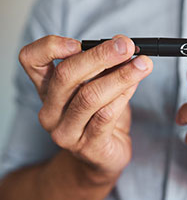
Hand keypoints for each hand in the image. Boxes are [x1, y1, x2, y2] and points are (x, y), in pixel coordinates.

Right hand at [19, 35, 152, 179]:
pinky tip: (135, 85)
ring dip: (120, 76)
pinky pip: (106, 116)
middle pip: (67, 75)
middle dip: (100, 56)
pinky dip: (123, 96)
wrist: (102, 156)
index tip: (79, 42)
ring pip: (90, 96)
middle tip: (126, 46)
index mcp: (47, 90)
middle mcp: (50, 111)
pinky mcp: (87, 146)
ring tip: (142, 64)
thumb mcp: (98, 87)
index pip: (31, 61)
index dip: (50, 47)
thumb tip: (123, 46)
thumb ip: (105, 69)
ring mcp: (66, 131)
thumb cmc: (100, 117)